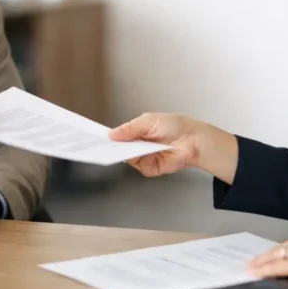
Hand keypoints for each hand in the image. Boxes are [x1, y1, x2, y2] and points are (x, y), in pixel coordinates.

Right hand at [109, 113, 239, 182]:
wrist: (192, 139)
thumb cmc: (174, 126)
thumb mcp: (148, 121)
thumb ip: (129, 128)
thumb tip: (112, 134)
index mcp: (135, 133)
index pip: (117, 136)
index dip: (108, 138)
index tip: (96, 138)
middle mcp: (137, 146)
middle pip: (119, 149)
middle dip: (111, 147)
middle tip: (103, 145)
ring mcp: (143, 158)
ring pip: (127, 158)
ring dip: (126, 152)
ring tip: (124, 145)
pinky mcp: (150, 168)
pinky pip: (138, 165)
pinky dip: (139, 160)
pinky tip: (143, 152)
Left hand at [248, 227, 287, 288]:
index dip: (283, 249)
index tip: (275, 253)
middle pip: (281, 247)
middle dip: (267, 255)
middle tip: (255, 260)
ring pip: (275, 256)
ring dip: (261, 262)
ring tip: (250, 267)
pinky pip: (276, 267)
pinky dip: (263, 270)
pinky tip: (255, 273)